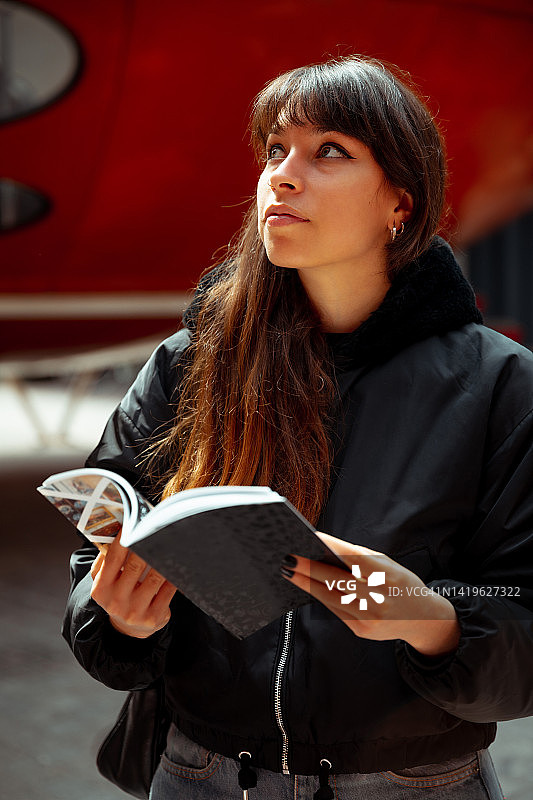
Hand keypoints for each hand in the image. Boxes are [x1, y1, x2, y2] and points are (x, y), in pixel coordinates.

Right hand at [90, 533, 176, 638]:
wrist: (129, 628)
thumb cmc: (117, 594)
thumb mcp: (104, 581)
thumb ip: (105, 559)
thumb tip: (118, 531)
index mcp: (101, 589)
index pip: (113, 558)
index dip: (123, 539)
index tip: (133, 523)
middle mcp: (116, 601)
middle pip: (135, 565)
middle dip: (147, 545)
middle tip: (157, 528)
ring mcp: (136, 611)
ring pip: (155, 576)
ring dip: (164, 558)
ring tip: (171, 542)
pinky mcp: (154, 616)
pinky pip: (168, 589)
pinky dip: (174, 574)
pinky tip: (178, 563)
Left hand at [282, 532, 459, 657]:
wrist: (422, 619)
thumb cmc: (400, 584)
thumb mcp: (388, 565)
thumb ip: (360, 558)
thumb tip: (326, 548)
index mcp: (388, 575)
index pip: (354, 558)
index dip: (331, 547)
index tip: (311, 537)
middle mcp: (379, 598)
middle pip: (337, 581)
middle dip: (309, 569)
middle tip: (288, 558)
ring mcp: (370, 617)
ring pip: (331, 598)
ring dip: (307, 584)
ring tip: (289, 571)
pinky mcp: (362, 631)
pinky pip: (336, 611)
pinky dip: (321, 597)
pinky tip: (307, 586)